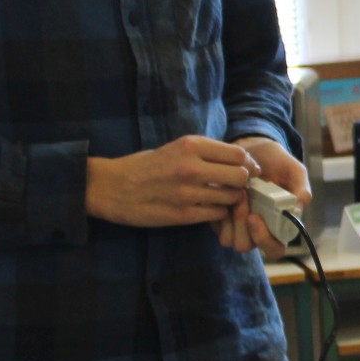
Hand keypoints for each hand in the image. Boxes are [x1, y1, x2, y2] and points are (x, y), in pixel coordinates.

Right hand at [86, 135, 258, 228]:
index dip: (246, 163)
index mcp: (190, 146)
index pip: (238, 154)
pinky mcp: (183, 215)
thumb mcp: (175, 148)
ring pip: (231, 196)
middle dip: (242, 182)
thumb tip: (238, 159)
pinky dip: (218, 212)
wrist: (112, 187)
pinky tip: (209, 208)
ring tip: (221, 197)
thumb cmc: (145, 166)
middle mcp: (191, 167)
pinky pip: (217, 214)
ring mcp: (188, 193)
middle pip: (240, 176)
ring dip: (231, 198)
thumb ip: (205, 152)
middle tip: (236, 185)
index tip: (245, 169)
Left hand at [219, 136, 311, 258]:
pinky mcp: (219, 217)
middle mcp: (258, 230)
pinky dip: (218, 208)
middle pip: (246, 246)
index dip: (265, 240)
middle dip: (241, 225)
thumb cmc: (278, 163)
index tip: (254, 217)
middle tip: (243, 197)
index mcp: (279, 226)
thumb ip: (302, 189)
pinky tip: (225, 189)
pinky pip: (214, 225)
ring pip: (228, 239)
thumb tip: (298, 208)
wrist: (256, 149)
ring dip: (230, 217)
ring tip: (236, 192)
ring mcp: (237, 226)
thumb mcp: (295, 172)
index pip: (275, 249)